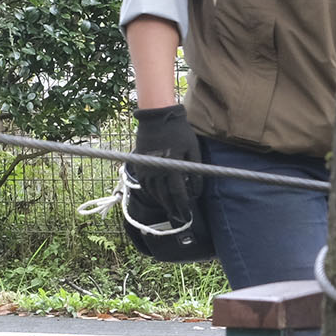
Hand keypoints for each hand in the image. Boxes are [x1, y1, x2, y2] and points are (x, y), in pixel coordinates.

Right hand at [131, 105, 203, 223]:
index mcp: (171, 166)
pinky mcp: (140, 164)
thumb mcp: (192, 148)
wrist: (157, 117)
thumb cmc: (179, 131)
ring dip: (162, 203)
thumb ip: (195, 170)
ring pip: (154, 192)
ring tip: (170, 210)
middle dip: (173, 208)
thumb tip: (196, 190)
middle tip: (180, 218)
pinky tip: (158, 197)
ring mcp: (146, 168)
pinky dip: (151, 193)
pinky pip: (144, 184)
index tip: (188, 213)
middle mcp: (157, 170)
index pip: (178, 193)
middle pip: (165, 196)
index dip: (183, 205)